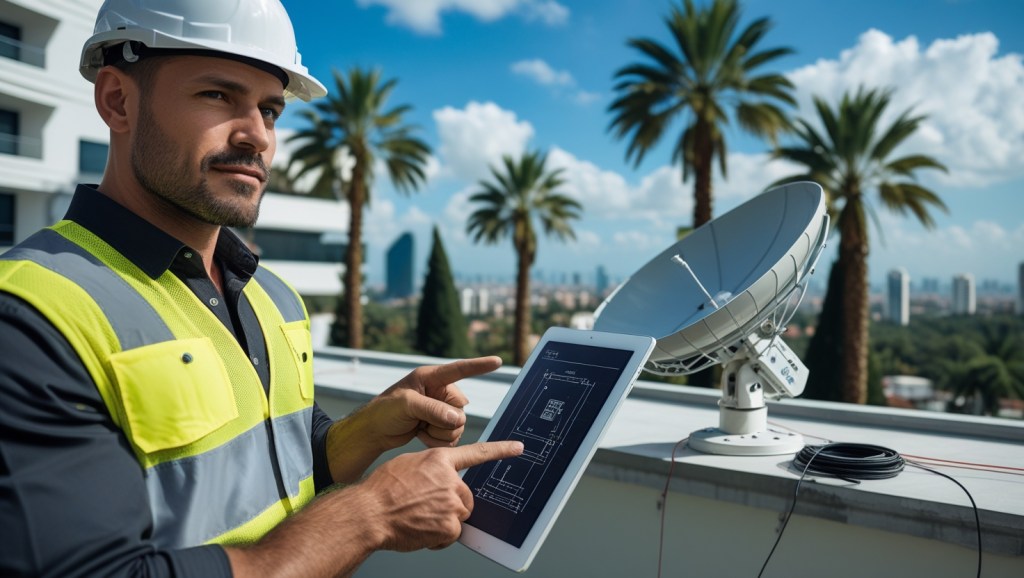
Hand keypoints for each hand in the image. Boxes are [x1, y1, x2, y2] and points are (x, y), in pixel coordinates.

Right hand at [358, 440, 524, 551]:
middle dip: (451, 505)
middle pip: (465, 497)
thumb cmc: (381, 490)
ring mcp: (451, 502)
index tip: (519, 447)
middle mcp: (450, 479)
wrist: (369, 513)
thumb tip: (438, 479)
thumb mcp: (406, 465)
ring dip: (444, 521)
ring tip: (418, 518)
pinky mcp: (449, 525)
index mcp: (439, 460)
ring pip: (459, 516)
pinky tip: (420, 531)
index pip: (477, 453)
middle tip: (427, 508)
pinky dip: (438, 537)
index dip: (500, 450)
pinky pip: (452, 535)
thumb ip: (429, 469)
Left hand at [363, 356, 501, 449]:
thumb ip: (433, 409)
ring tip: (420, 429)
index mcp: (431, 378)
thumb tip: (458, 418)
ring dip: (440, 433)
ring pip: (458, 425)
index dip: (479, 366)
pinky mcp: (438, 425)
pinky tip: (422, 436)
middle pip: (461, 409)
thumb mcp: (406, 405)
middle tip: (423, 422)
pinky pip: (453, 437)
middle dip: (445, 421)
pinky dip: (439, 441)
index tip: (497, 361)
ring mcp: (440, 410)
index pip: (459, 370)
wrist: (374, 432)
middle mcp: (439, 392)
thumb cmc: (384, 411)